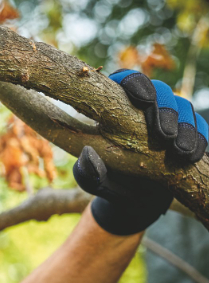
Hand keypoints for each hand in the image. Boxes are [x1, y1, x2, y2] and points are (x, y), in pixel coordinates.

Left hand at [73, 69, 207, 235]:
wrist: (134, 202)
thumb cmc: (107, 182)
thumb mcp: (90, 180)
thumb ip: (86, 170)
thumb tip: (87, 154)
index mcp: (116, 107)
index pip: (125, 80)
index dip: (136, 82)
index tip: (143, 100)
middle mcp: (144, 108)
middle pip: (161, 90)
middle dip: (165, 110)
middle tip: (163, 135)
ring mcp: (170, 119)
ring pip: (184, 107)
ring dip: (184, 126)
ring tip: (177, 150)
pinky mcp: (188, 135)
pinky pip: (200, 128)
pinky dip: (198, 139)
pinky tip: (189, 156)